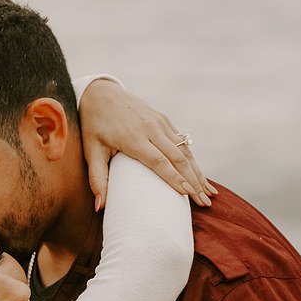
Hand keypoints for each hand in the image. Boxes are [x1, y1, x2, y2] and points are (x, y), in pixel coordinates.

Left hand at [79, 79, 217, 208]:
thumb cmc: (94, 125)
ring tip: (209, 193)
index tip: (188, 195)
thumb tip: (99, 208)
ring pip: (185, 150)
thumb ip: (97, 179)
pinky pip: (182, 142)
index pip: (159, 161)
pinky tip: (200, 176)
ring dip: (198, 172)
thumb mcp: (91, 151)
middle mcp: (151, 128)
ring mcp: (160, 122)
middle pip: (178, 158)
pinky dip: (193, 160)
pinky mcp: (164, 120)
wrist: (101, 92)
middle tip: (205, 202)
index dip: (174, 179)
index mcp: (133, 137)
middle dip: (194, 181)